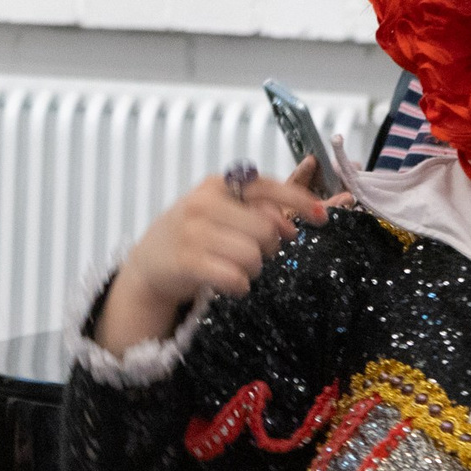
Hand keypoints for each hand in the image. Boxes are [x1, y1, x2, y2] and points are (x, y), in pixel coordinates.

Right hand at [114, 157, 333, 317]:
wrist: (147, 265)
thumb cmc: (192, 237)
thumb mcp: (219, 212)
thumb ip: (256, 209)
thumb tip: (297, 220)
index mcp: (216, 185)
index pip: (267, 186)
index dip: (300, 201)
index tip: (322, 216)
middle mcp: (202, 204)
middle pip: (265, 228)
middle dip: (271, 246)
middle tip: (259, 255)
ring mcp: (192, 233)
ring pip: (252, 255)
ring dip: (254, 269)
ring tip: (241, 270)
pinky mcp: (186, 262)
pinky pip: (234, 277)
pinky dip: (240, 285)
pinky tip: (234, 285)